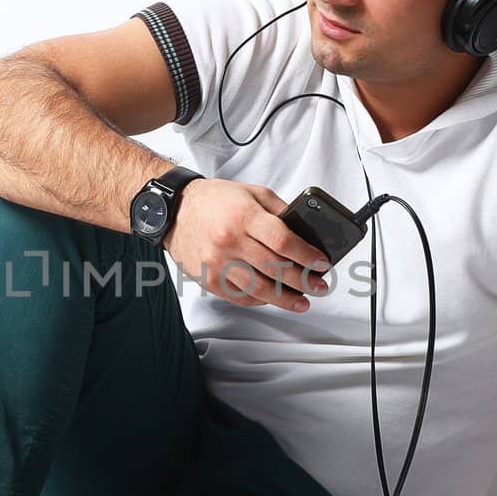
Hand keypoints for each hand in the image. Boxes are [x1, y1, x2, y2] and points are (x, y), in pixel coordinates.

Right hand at [162, 178, 332, 312]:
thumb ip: (280, 212)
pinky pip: (239, 297)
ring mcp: (218, 263)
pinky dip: (260, 300)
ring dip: (284, 299)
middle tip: (319, 286)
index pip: (284, 241)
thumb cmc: (215, 200)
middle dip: (303, 281)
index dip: (307, 256)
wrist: (174, 210)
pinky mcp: (208, 279)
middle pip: (275, 268)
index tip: (322, 264)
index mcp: (244, 216)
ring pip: (258, 289)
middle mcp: (230, 240)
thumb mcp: (252, 193)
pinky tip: (272, 299)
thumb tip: (305, 235)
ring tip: (302, 302)